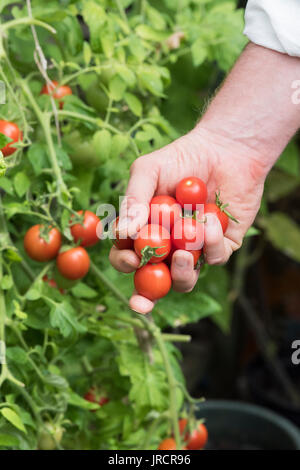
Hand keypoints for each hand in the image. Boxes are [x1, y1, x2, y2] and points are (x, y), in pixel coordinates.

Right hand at [109, 126, 268, 313]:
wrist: (224, 148)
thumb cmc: (180, 158)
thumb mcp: (149, 171)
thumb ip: (134, 200)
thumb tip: (121, 233)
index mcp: (144, 232)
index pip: (127, 257)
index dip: (124, 264)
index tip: (130, 260)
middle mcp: (167, 246)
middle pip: (154, 281)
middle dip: (147, 295)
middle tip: (143, 301)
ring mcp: (194, 250)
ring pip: (185, 279)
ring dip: (181, 273)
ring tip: (182, 251)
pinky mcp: (222, 247)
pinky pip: (214, 257)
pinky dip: (211, 241)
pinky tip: (208, 217)